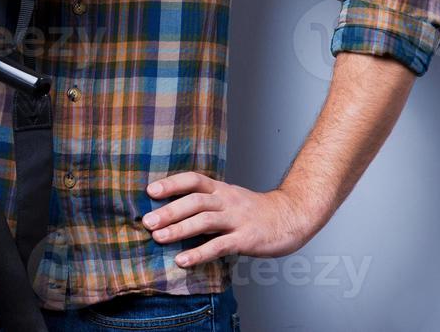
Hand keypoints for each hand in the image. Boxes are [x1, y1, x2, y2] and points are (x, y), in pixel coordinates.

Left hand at [142, 172, 321, 267]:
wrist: (292, 217)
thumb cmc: (255, 211)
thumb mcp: (230, 199)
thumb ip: (206, 203)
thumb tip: (172, 211)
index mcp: (222, 189)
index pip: (193, 180)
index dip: (171, 184)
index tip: (150, 190)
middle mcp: (228, 200)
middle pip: (195, 201)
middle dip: (169, 210)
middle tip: (147, 221)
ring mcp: (238, 219)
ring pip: (205, 221)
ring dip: (179, 229)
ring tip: (158, 238)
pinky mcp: (246, 239)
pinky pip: (220, 246)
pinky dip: (199, 253)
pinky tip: (183, 260)